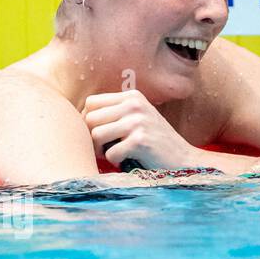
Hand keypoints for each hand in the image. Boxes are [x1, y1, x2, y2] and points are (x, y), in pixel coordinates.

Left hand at [82, 90, 204, 171]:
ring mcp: (139, 121)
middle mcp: (135, 104)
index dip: (88, 121)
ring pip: (96, 135)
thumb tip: (75, 119)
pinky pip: (110, 153)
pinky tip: (129, 160)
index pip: (91, 102)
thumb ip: (114, 113)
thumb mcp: (137, 119)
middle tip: (106, 149)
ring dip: (102, 150)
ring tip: (116, 153)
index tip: (99, 135)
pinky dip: (115, 162)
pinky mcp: (141, 140)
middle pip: (90, 119)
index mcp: (133, 96)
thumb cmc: (154, 143)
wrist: (184, 160)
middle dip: (93, 138)